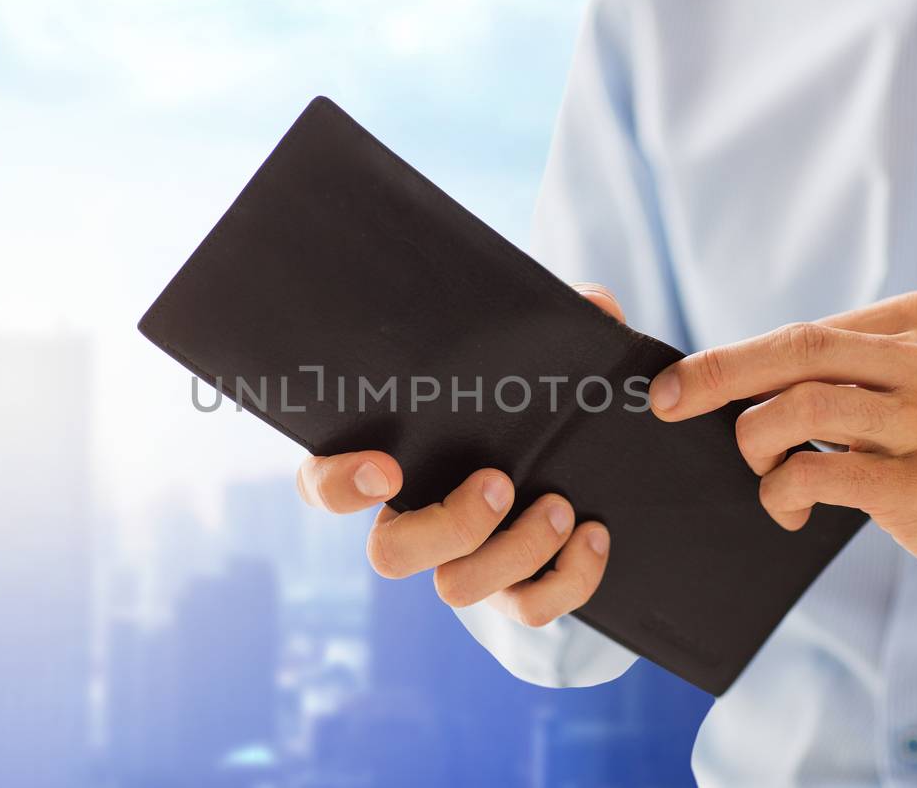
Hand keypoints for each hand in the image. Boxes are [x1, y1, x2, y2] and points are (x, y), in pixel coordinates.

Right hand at [294, 283, 620, 625]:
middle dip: (446, 526)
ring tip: (559, 505)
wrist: (583, 465)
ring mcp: (465, 563)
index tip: (384, 465)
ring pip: (458, 589)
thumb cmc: (534, 400)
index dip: (338, 485)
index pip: (323, 484)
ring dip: (514, 550)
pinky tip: (593, 534)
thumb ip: (558, 321)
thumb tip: (589, 305)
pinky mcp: (516, 592)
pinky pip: (529, 611)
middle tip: (498, 481)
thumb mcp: (542, 355)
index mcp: (393, 463)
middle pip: (389, 556)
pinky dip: (566, 580)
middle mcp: (418, 523)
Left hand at [648, 290, 916, 592]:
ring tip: (761, 472)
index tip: (678, 382)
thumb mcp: (912, 381)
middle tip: (666, 403)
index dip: (731, 359)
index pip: (803, 331)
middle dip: (716, 376)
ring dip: (757, 443)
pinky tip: (788, 509)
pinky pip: (826, 474)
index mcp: (916, 321)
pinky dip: (785, 491)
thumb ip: (842, 371)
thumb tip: (728, 380)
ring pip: (805, 408)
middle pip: (798, 351)